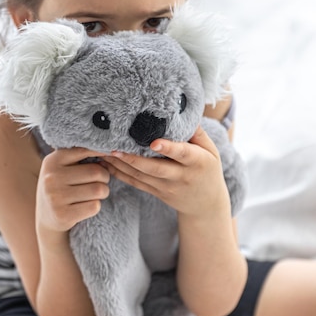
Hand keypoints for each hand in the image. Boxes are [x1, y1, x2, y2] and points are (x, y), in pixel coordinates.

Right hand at [36, 148, 110, 233]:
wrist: (46, 217)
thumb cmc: (61, 186)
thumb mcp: (62, 167)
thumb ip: (78, 156)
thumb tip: (108, 149)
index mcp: (52, 161)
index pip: (84, 150)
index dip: (101, 153)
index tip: (109, 155)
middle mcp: (52, 178)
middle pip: (96, 172)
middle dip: (105, 177)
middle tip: (102, 180)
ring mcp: (56, 197)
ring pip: (99, 190)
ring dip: (104, 192)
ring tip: (97, 192)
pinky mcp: (63, 215)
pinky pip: (95, 206)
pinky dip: (96, 205)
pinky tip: (87, 205)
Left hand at [102, 126, 230, 217]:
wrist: (205, 204)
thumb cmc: (208, 169)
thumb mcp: (211, 150)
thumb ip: (196, 132)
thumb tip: (180, 111)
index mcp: (196, 162)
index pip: (181, 154)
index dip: (168, 148)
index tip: (154, 142)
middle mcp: (180, 176)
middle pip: (155, 168)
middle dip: (133, 159)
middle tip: (114, 148)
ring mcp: (166, 186)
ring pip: (141, 176)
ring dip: (121, 165)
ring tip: (104, 153)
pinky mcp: (156, 192)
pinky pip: (136, 183)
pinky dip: (120, 175)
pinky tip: (107, 165)